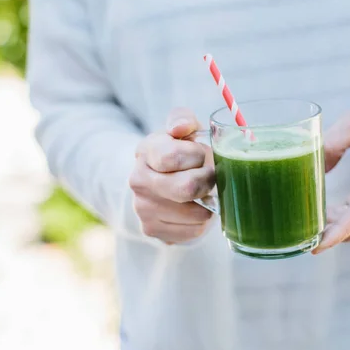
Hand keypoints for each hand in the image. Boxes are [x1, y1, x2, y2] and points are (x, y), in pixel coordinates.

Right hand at [129, 108, 214, 243]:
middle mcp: (138, 181)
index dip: (198, 156)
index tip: (202, 155)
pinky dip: (203, 221)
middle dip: (208, 181)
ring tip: (203, 192)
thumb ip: (183, 119)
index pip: (173, 156)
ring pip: (196, 213)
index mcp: (146, 151)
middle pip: (187, 188)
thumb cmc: (180, 153)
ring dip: (208, 203)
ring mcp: (143, 209)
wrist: (159, 182)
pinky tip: (196, 208)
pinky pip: (193, 230)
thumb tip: (180, 128)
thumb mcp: (183, 130)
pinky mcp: (153, 230)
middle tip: (211, 176)